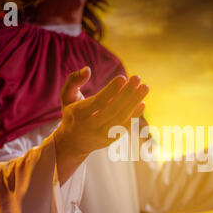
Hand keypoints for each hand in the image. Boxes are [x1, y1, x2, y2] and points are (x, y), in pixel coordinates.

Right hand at [54, 66, 148, 182]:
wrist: (73, 143)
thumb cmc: (72, 114)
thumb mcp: (67, 97)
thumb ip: (74, 81)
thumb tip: (88, 69)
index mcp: (79, 114)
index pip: (99, 102)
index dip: (111, 90)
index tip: (123, 78)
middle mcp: (91, 126)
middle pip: (113, 110)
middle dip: (127, 93)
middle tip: (137, 78)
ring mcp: (103, 135)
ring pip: (122, 118)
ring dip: (135, 102)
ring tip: (145, 87)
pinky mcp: (112, 140)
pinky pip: (126, 127)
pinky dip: (135, 115)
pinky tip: (142, 102)